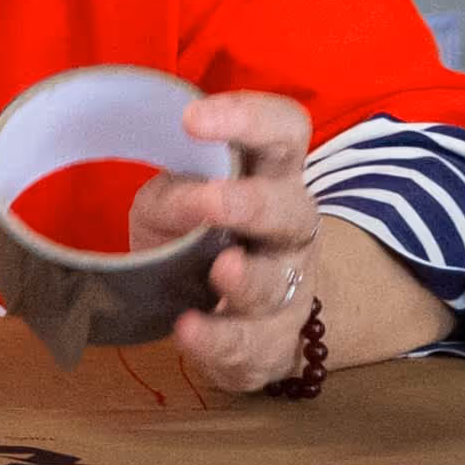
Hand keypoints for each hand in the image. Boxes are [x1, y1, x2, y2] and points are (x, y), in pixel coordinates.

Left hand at [126, 90, 325, 394]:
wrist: (244, 318)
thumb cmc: (199, 240)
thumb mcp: (171, 206)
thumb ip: (173, 197)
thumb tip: (179, 202)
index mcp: (270, 177)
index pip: (283, 133)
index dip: (249, 118)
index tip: (192, 118)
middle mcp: (290, 231)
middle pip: (292, 210)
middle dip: (253, 204)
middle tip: (212, 201)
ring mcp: (287, 291)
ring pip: (277, 284)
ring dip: (247, 279)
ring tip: (221, 271)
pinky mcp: (270, 345)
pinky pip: (251, 346)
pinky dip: (218, 340)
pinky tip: (188, 329)